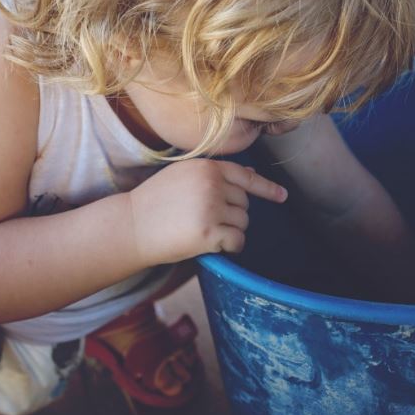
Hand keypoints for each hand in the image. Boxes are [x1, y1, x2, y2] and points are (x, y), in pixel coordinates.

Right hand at [127, 159, 287, 265]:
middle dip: (232, 214)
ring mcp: (211, 207)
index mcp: (206, 167)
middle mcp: (212, 184)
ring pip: (243, 222)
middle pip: (244, 203)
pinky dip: (229, 247)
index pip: (246, 176)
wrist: (131, 226)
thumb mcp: (183, 177)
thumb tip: (251, 173)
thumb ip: (215, 175)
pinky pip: (237, 241)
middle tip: (204, 219)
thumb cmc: (156, 202)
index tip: (283, 196)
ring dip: (230, 230)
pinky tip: (209, 244)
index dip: (267, 188)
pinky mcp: (209, 232)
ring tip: (201, 230)